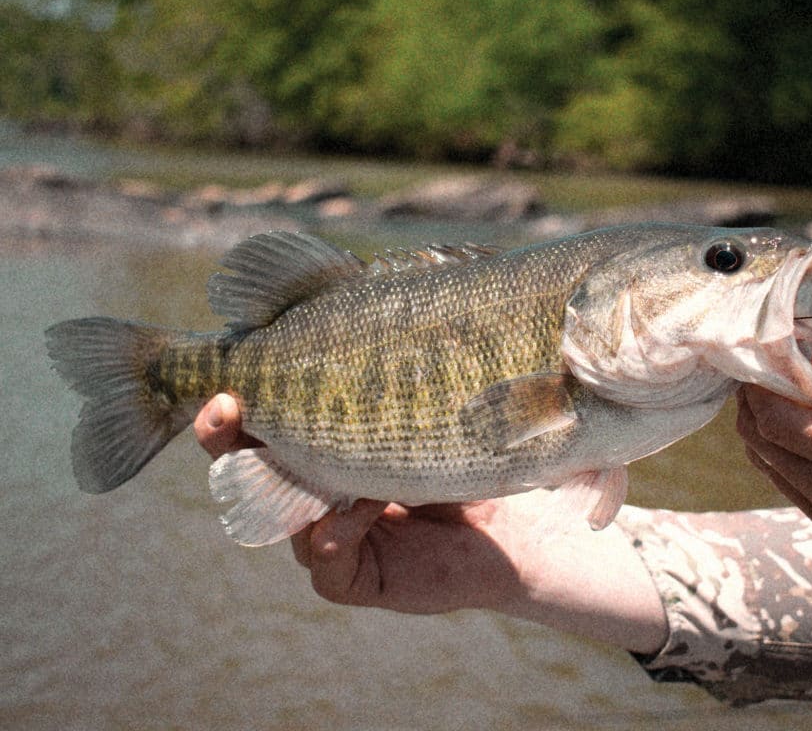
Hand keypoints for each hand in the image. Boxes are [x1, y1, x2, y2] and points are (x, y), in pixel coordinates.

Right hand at [194, 394, 667, 651]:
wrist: (543, 513)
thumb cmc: (492, 437)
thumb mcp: (436, 381)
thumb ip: (394, 349)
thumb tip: (353, 281)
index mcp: (330, 434)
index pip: (266, 410)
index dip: (236, 389)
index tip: (230, 362)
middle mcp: (325, 484)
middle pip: (248, 463)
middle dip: (224, 436)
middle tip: (221, 404)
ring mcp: (340, 534)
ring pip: (276, 517)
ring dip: (279, 483)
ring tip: (288, 454)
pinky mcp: (365, 577)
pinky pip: (324, 562)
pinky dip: (333, 532)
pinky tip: (362, 503)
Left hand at [736, 347, 811, 638]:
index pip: (777, 419)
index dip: (759, 386)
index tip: (765, 358)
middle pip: (763, 444)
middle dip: (754, 404)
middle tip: (764, 373)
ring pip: (773, 470)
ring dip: (765, 433)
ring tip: (779, 400)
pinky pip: (795, 493)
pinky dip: (785, 460)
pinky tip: (805, 440)